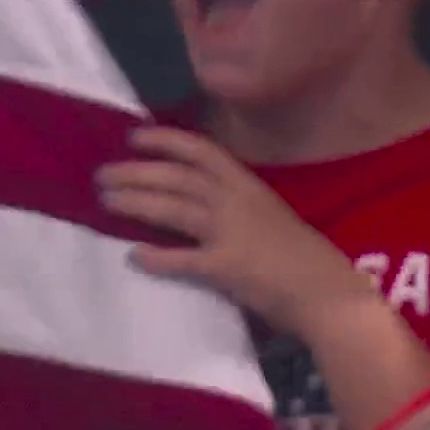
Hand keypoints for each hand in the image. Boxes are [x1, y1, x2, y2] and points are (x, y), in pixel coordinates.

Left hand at [96, 127, 376, 338]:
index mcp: (248, 185)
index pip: (200, 151)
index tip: (133, 137)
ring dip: (134, 203)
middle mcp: (236, 201)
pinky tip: (133, 256)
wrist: (326, 292)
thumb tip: (196, 202)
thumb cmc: (301, 257)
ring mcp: (230, 232)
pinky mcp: (225, 267)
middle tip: (102, 174)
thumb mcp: (268, 217)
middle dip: (136, 172)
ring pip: (172, 208)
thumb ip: (235, 207)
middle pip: (176, 177)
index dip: (164, 141)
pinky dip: (156, 257)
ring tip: (105, 202)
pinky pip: (182, 259)